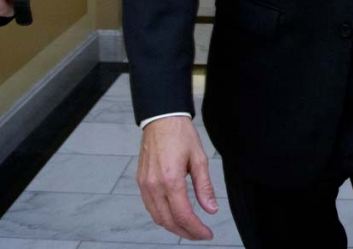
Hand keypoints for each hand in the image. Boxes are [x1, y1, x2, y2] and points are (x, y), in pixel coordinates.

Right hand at [138, 115, 217, 239]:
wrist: (161, 118)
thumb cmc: (180, 134)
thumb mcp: (199, 158)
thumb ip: (204, 187)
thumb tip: (211, 209)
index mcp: (171, 179)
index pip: (183, 215)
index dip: (196, 229)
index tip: (207, 234)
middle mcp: (154, 185)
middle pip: (169, 221)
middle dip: (185, 232)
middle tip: (200, 234)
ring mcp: (145, 184)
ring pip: (157, 217)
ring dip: (173, 227)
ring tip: (189, 228)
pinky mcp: (141, 181)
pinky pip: (150, 206)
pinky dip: (162, 216)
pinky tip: (173, 215)